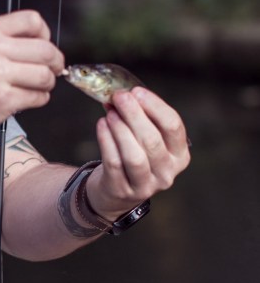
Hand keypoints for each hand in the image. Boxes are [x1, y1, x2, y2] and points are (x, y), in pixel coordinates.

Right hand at [0, 9, 63, 144]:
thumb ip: (4, 40)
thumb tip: (42, 44)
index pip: (33, 20)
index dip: (46, 35)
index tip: (44, 47)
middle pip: (46, 50)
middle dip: (55, 64)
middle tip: (51, 71)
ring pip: (46, 76)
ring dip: (46, 84)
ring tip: (34, 88)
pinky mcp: (3, 100)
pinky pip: (38, 97)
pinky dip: (37, 100)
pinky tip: (23, 100)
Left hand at [85, 86, 190, 220]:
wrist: (118, 189)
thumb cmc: (135, 153)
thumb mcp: (146, 137)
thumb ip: (140, 116)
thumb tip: (121, 94)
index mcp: (180, 155)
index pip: (173, 126)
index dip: (154, 106)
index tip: (136, 91)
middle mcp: (167, 172)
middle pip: (152, 140)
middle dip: (134, 114)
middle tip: (119, 97)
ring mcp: (146, 185)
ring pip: (134, 155)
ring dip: (120, 129)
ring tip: (110, 113)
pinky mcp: (123, 191)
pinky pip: (114, 163)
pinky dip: (106, 141)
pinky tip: (101, 125)